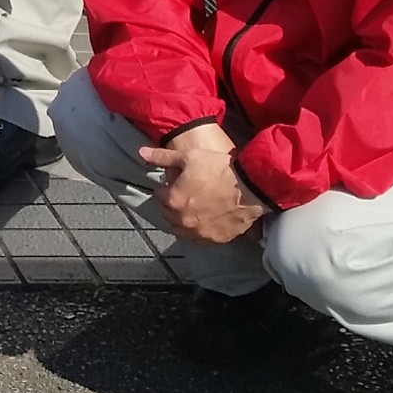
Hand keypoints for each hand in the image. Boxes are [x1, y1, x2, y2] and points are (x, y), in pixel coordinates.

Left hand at [139, 126, 267, 245]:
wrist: (251, 186)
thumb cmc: (218, 168)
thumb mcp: (187, 156)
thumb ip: (161, 157)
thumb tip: (140, 152)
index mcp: (173, 201)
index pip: (159, 196)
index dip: (166, 187)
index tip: (174, 182)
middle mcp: (183, 221)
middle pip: (168, 214)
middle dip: (171, 204)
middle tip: (182, 194)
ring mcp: (200, 233)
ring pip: (181, 229)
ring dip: (182, 219)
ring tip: (191, 207)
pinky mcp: (216, 239)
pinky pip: (200, 238)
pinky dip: (198, 231)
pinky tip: (204, 220)